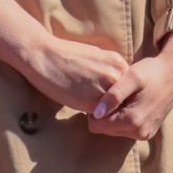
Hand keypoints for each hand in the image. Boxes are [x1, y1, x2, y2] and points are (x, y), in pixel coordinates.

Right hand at [13, 30, 132, 115]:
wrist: (44, 56)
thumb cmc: (67, 56)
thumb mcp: (97, 57)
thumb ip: (110, 70)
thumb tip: (119, 84)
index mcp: (119, 63)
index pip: (128, 87)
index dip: (120, 95)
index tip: (111, 98)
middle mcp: (117, 76)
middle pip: (124, 99)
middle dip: (116, 105)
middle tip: (103, 107)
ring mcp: (106, 90)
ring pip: (113, 109)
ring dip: (106, 112)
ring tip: (93, 107)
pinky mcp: (92, 103)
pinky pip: (100, 116)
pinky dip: (94, 115)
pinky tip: (82, 107)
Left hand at [88, 32, 172, 140]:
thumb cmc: (152, 72)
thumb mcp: (131, 77)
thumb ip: (113, 95)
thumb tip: (96, 113)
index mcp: (133, 120)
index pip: (96, 126)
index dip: (94, 110)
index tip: (103, 95)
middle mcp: (139, 132)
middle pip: (104, 129)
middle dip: (105, 113)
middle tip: (116, 94)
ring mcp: (145, 134)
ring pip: (114, 130)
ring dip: (114, 116)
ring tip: (125, 98)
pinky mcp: (148, 132)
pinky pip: (125, 130)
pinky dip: (124, 118)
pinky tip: (131, 103)